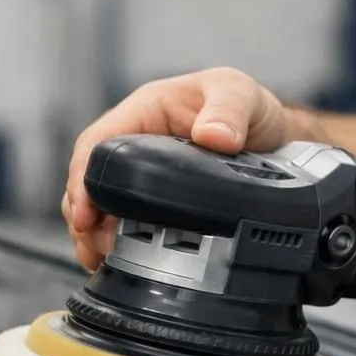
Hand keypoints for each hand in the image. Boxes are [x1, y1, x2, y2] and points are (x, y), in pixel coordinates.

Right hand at [64, 68, 292, 270]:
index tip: (86, 211)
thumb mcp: (241, 94)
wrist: (271, 135)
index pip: (97, 142)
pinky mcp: (152, 199)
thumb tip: (214, 136)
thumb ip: (229, 109)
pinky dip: (114, 242)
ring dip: (93, 232)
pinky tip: (114, 261)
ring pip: (99, 203)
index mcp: (145, 111)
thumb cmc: (246, 105)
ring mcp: (141, 172)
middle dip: (84, 214)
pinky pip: (121, 219)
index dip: (83, 177)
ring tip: (99, 258)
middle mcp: (135, 142)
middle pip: (88, 179)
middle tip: (96, 244)